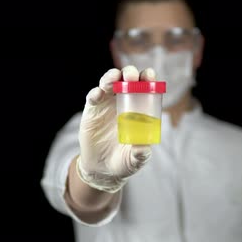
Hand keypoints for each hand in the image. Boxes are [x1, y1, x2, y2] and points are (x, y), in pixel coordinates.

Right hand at [76, 65, 155, 192]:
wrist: (102, 169)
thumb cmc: (124, 160)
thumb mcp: (135, 160)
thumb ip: (140, 155)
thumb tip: (143, 149)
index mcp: (139, 107)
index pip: (145, 86)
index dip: (147, 77)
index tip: (150, 76)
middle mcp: (123, 101)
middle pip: (126, 79)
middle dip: (129, 73)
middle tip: (131, 77)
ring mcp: (106, 104)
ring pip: (108, 82)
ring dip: (110, 77)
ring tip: (113, 79)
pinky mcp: (92, 111)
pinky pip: (93, 97)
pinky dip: (95, 93)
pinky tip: (98, 95)